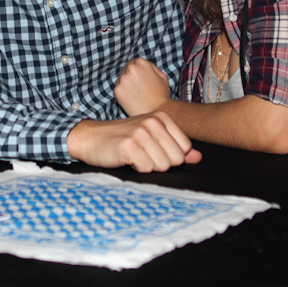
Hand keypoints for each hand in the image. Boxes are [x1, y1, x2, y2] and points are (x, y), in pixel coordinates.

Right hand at [66, 114, 201, 172]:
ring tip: (134, 155)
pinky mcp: (129, 146)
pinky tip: (126, 158)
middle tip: (142, 154)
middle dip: (160, 163)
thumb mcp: (149, 137)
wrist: (89, 137)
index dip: (170, 156)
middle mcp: (153, 122)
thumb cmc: (120, 138)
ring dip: (148, 166)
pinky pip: (147, 168)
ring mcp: (141, 133)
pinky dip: (136, 168)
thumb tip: (198, 158)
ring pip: (163, 166)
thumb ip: (175, 146)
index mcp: (161, 117)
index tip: (152, 149)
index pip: (185, 149)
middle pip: (176, 159)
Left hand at [115, 58, 171, 116]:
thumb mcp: (162, 76)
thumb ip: (151, 67)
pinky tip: (132, 100)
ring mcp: (122, 79)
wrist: (158, 112)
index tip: (139, 80)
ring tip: (136, 95)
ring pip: (120, 81)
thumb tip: (142, 64)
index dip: (136, 72)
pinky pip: (118, 91)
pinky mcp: (117, 91)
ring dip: (125, 86)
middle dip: (129, 78)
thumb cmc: (161, 95)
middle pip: (125, 70)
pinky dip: (122, 95)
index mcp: (141, 62)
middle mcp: (130, 68)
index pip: (132, 63)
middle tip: (138, 89)